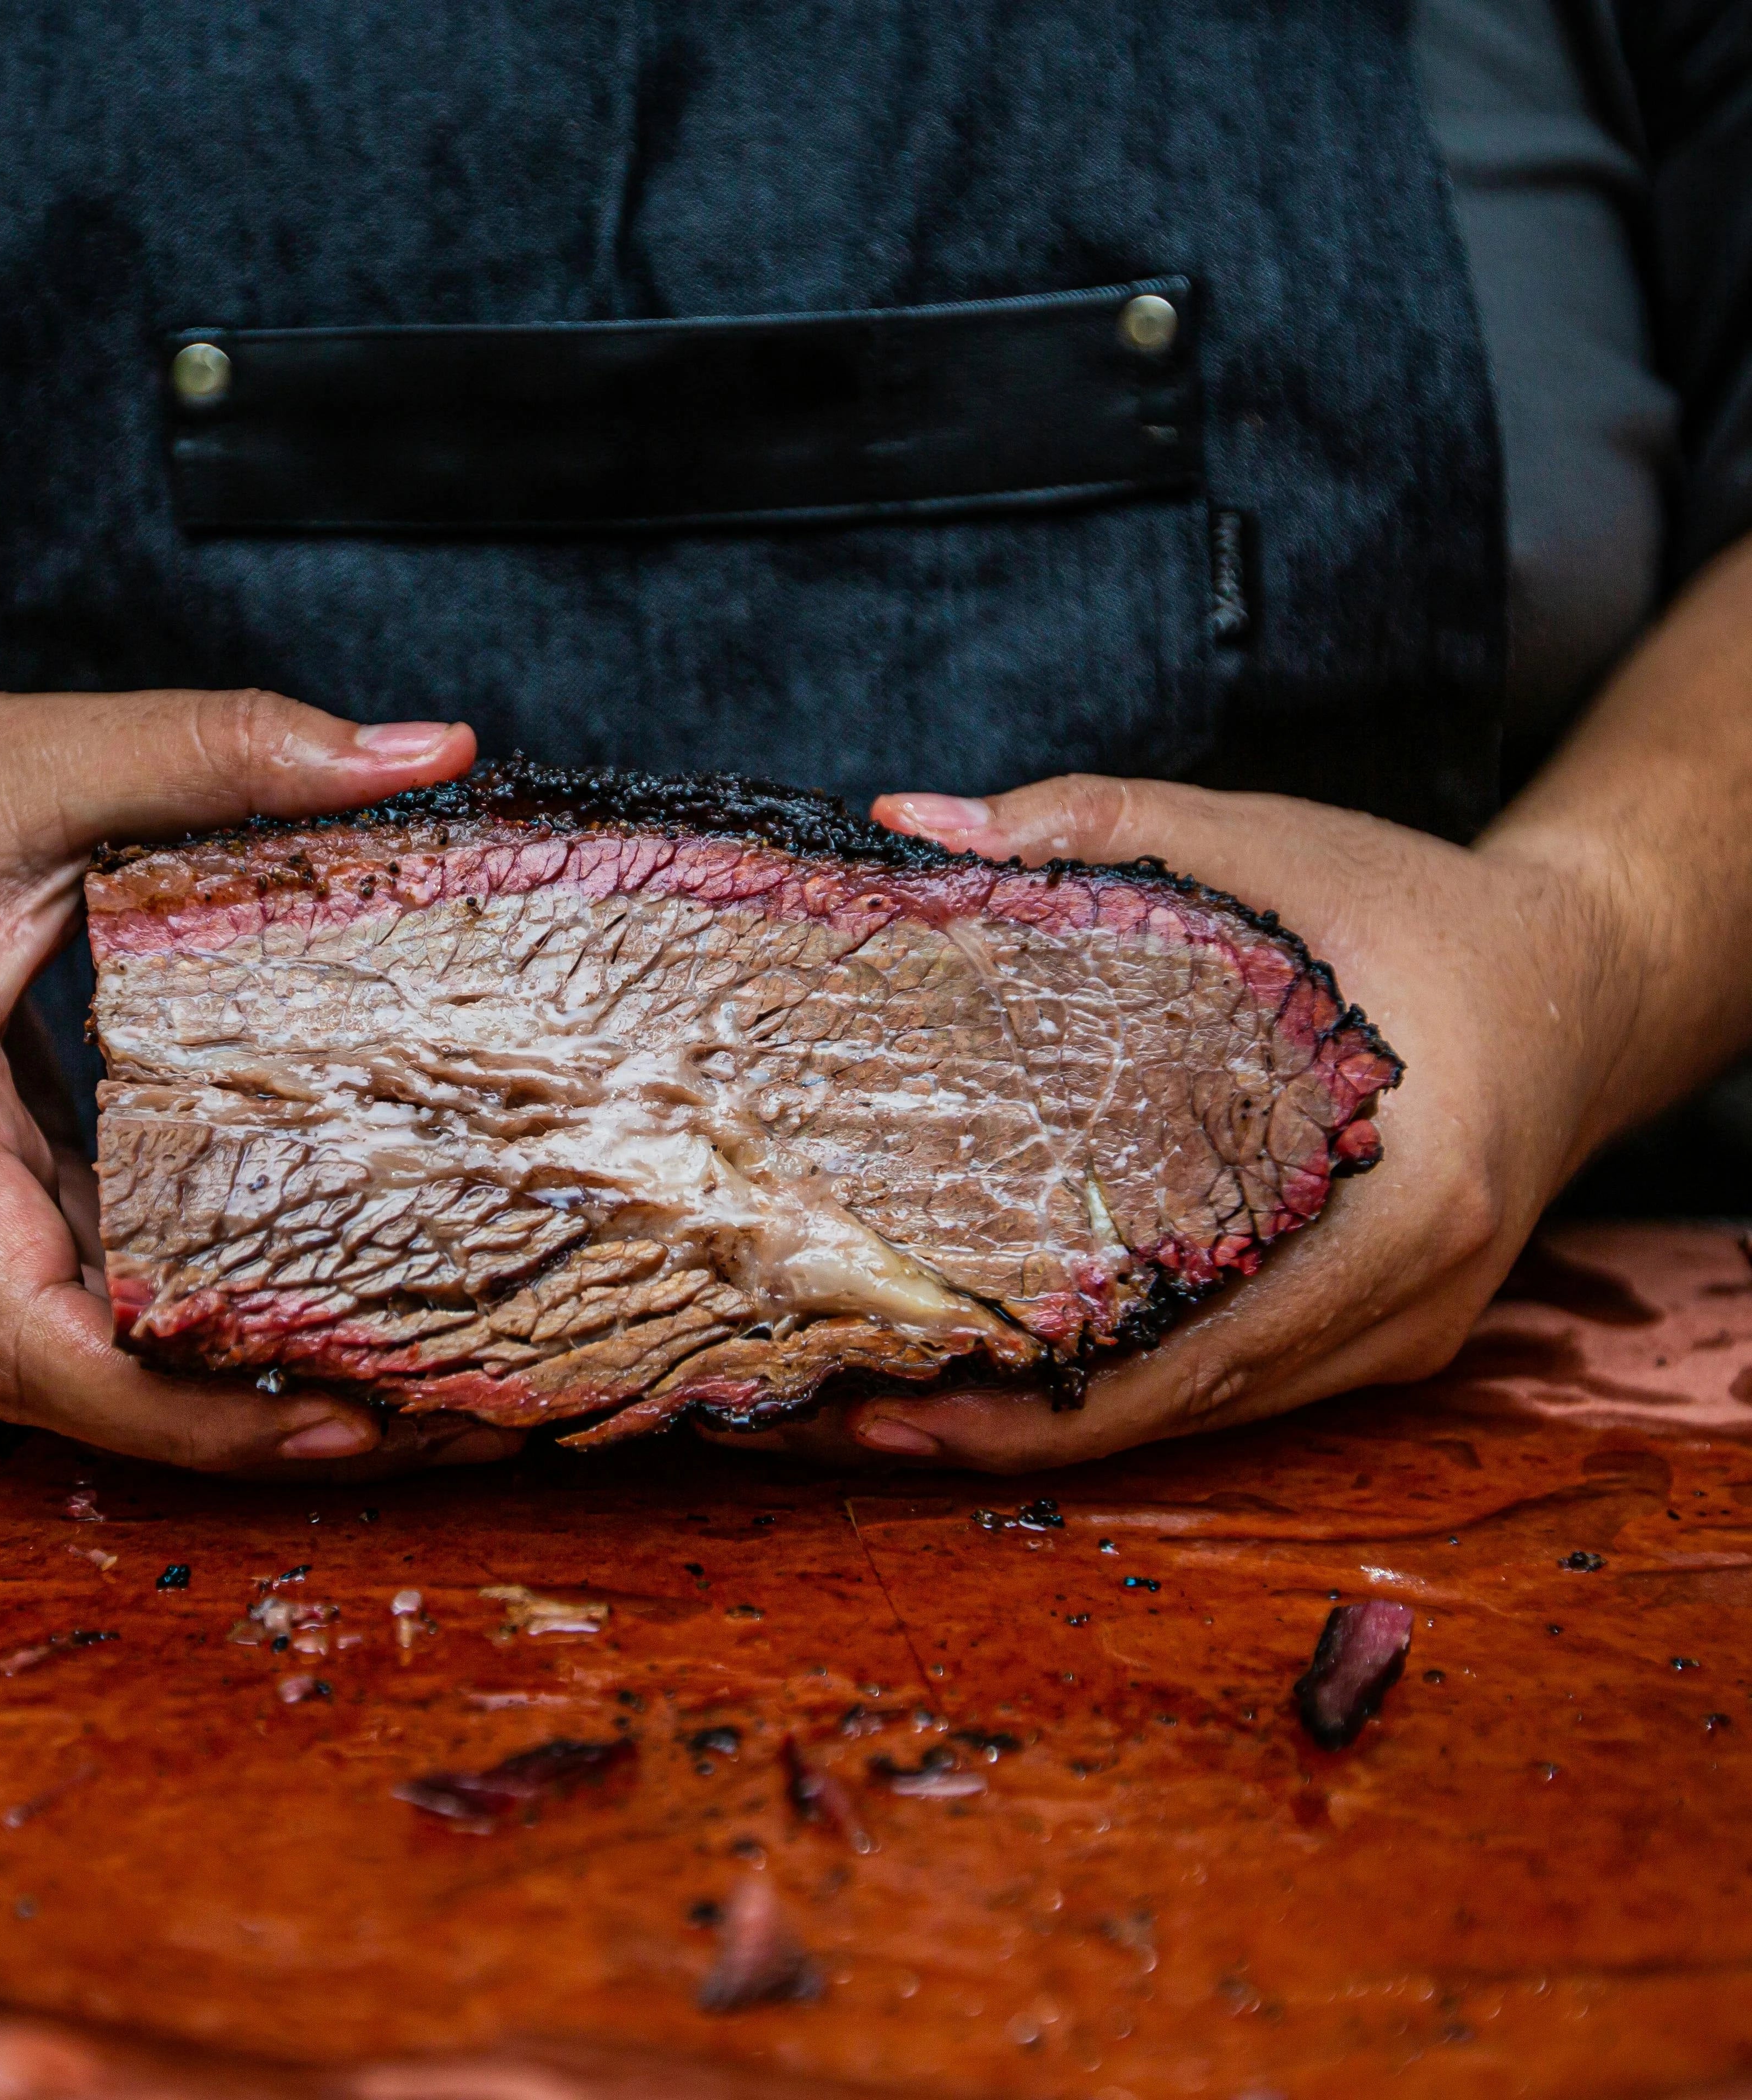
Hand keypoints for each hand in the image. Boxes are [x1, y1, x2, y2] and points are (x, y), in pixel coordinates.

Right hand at [0, 668, 520, 1474]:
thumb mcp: (34, 755)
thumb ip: (223, 747)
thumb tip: (431, 749)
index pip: (23, 1330)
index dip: (176, 1408)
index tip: (328, 1419)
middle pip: (63, 1377)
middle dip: (235, 1424)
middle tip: (424, 1423)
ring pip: (65, 1354)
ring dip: (216, 1387)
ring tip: (396, 1387)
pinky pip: (61, 1292)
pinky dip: (172, 1319)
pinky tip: (293, 1303)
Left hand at [700, 772, 1645, 1472]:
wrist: (1580, 979)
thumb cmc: (1420, 911)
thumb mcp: (1264, 842)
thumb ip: (1092, 825)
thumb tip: (907, 822)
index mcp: (1400, 1203)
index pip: (1188, 1351)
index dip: (1028, 1401)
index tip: (889, 1404)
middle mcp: (1405, 1303)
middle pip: (1174, 1408)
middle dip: (997, 1428)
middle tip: (833, 1415)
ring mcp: (1398, 1334)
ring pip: (1195, 1412)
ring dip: (1041, 1420)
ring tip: (880, 1406)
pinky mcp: (1379, 1331)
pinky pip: (1228, 1381)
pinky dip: (1113, 1385)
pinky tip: (1001, 1366)